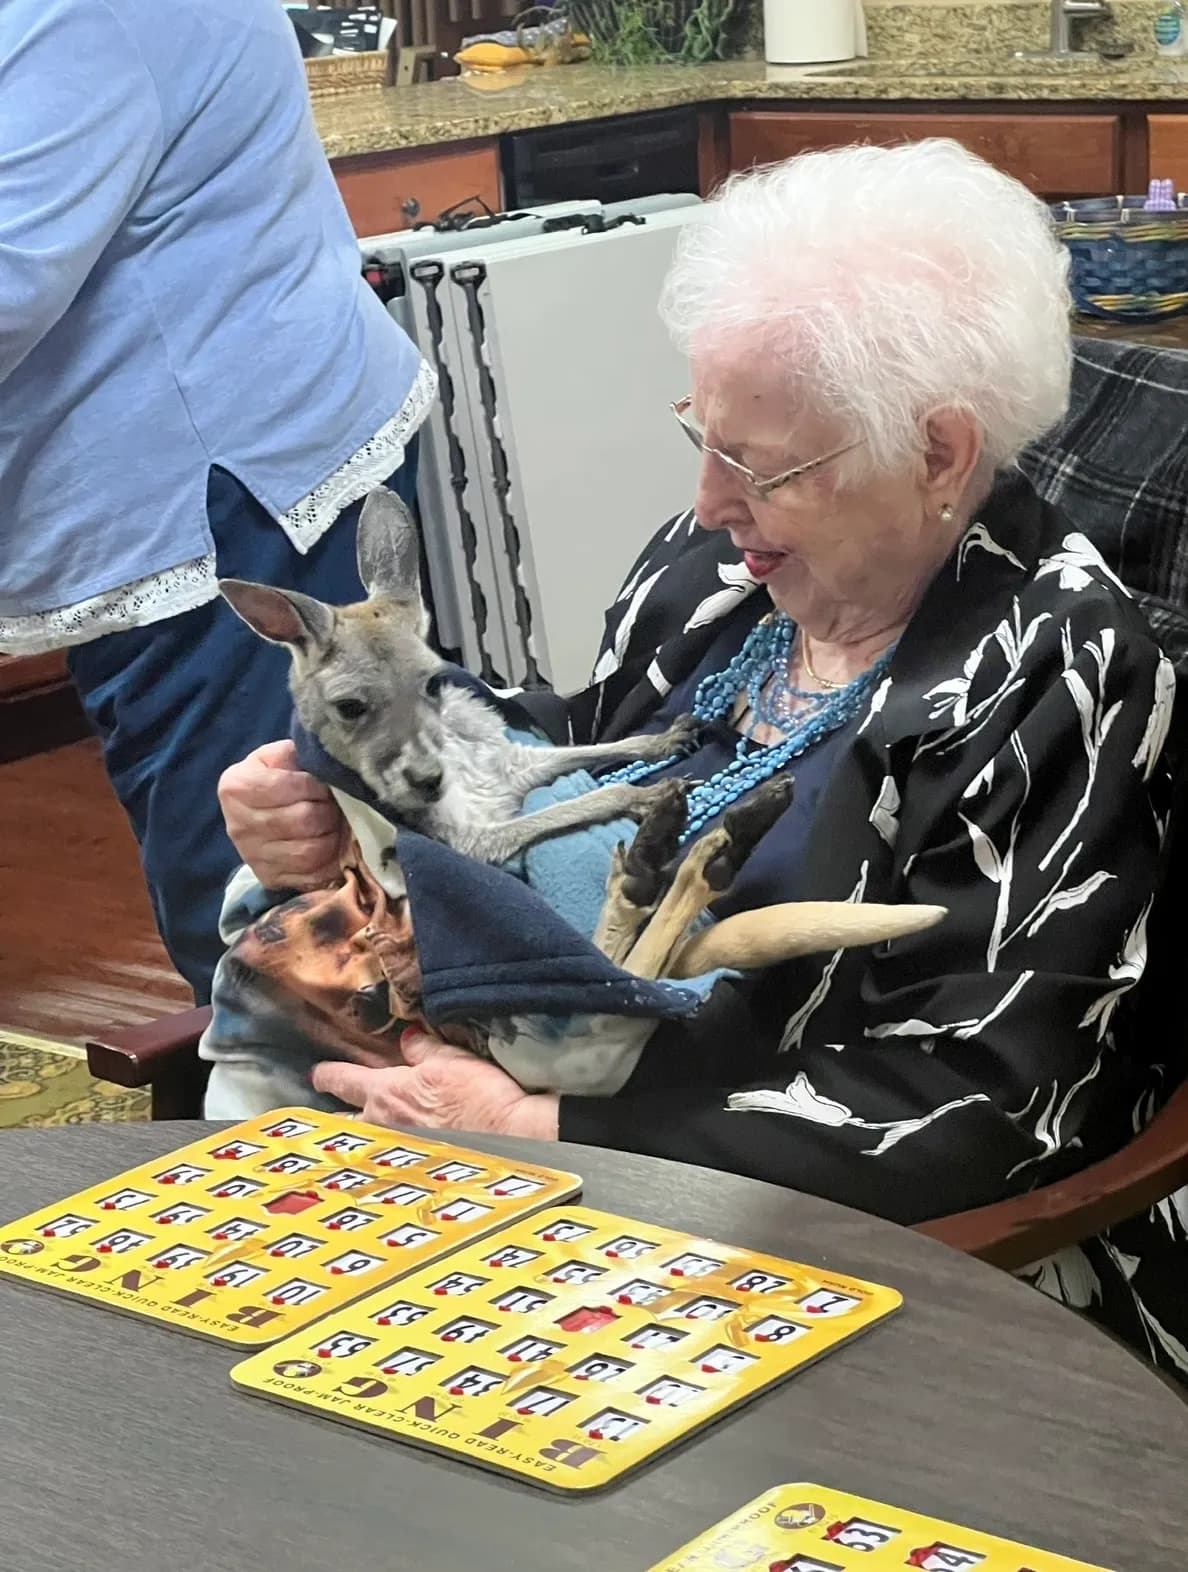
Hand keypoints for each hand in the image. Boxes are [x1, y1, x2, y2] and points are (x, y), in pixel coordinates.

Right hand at [218, 739, 346, 890]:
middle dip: (328, 811)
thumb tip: (321, 762)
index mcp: (235, 786)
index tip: (323, 785)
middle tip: (334, 805)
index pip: (285, 787)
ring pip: (309, 850)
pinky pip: (310, 874)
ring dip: (332, 836)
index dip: (313, 785)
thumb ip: (296, 754)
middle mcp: (237, 824)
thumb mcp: (282, 757)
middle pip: (302, 820)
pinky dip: (329, 860)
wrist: (264, 813)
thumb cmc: (280, 778)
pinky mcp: (269, 878)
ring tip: (333, 824)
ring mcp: (252, 855)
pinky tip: (330, 845)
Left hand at [312, 1029, 559, 1140]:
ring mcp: (399, 1151)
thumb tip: (408, 1039)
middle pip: (348, 1121)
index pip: (344, 1080)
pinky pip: (394, 1157)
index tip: (318, 1074)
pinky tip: (400, 1154)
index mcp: (387, 1092)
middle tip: (332, 1114)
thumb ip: (424, 1049)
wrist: (508, 1136)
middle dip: (340, 1116)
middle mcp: (385, 1125)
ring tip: (366, 1136)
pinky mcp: (418, 1168)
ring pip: (370, 1143)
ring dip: (366, 1137)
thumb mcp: (451, 1059)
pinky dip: (392, 1155)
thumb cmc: (479, 1096)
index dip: (327, 1075)